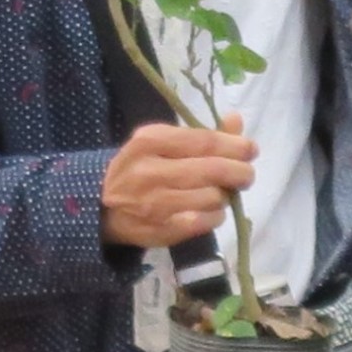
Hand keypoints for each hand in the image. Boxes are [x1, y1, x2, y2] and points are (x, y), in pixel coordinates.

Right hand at [101, 119, 253, 249]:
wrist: (100, 206)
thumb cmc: (138, 168)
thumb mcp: (161, 143)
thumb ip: (200, 134)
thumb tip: (236, 121)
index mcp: (149, 141)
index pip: (204, 141)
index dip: (235, 145)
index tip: (250, 149)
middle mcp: (150, 172)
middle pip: (212, 170)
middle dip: (239, 172)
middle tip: (246, 174)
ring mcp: (154, 204)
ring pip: (213, 198)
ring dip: (223, 196)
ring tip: (217, 192)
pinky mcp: (161, 230)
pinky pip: (206, 222)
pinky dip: (215, 216)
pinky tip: (208, 210)